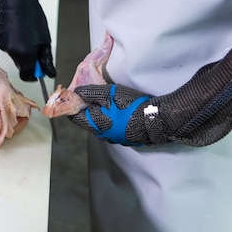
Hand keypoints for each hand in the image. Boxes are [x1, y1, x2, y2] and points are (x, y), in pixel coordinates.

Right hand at [0, 0, 55, 80]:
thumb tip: (49, 72)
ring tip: (25, 34)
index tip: (37, 70)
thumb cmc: (32, 15)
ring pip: (14, 55)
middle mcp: (12, 52)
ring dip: (20, 49)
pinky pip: (7, 46)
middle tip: (35, 46)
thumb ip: (45, 59)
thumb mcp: (45, 40)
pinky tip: (16, 30)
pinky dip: (13, 42)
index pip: (27, 76)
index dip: (33, 74)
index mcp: (25, 54)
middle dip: (28, 59)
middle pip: (21, 65)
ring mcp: (3, 45)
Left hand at [69, 43, 231, 145]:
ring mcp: (115, 138)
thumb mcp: (109, 94)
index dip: (72, 104)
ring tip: (107, 99)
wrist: (159, 120)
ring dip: (99, 111)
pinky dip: (111, 117)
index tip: (76, 93)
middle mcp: (102, 135)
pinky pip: (112, 126)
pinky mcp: (126, 138)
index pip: (73, 116)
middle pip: (86, 119)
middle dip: (86, 106)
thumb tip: (76, 92)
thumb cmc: (132, 107)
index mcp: (94, 124)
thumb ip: (90, 93)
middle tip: (92, 93)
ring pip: (100, 123)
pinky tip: (119, 109)